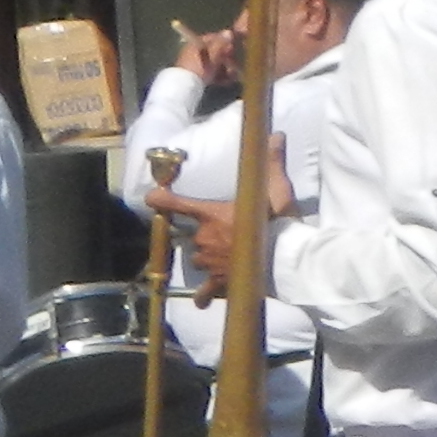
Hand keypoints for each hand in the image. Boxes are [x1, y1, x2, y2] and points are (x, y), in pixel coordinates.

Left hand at [149, 147, 298, 281]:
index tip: (152, 198)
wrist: (285, 260)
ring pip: (198, 259)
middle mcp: (204, 238)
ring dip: (207, 258)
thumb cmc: (277, 224)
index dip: (162, 199)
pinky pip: (206, 291)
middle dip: (206, 235)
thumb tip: (276, 135)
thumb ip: (271, 163)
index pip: (176, 203)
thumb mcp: (276, 190)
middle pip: (194, 235)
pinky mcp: (220, 282)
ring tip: (224, 259)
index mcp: (211, 215)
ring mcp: (209, 262)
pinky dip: (204, 296)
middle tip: (228, 234)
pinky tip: (202, 302)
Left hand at [175, 22, 238, 84]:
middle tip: (234, 62)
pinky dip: (220, 76)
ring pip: (214, 64)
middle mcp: (194, 52)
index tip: (234, 46)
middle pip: (214, 52)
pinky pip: (211, 73)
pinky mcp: (197, 77)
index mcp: (195, 43)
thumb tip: (229, 32)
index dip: (224, 41)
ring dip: (225, 68)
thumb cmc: (200, 66)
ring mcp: (195, 65)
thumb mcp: (212, 53)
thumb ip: (221, 43)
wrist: (186, 86)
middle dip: (226, 57)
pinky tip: (227, 81)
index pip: (212, 38)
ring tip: (233, 74)